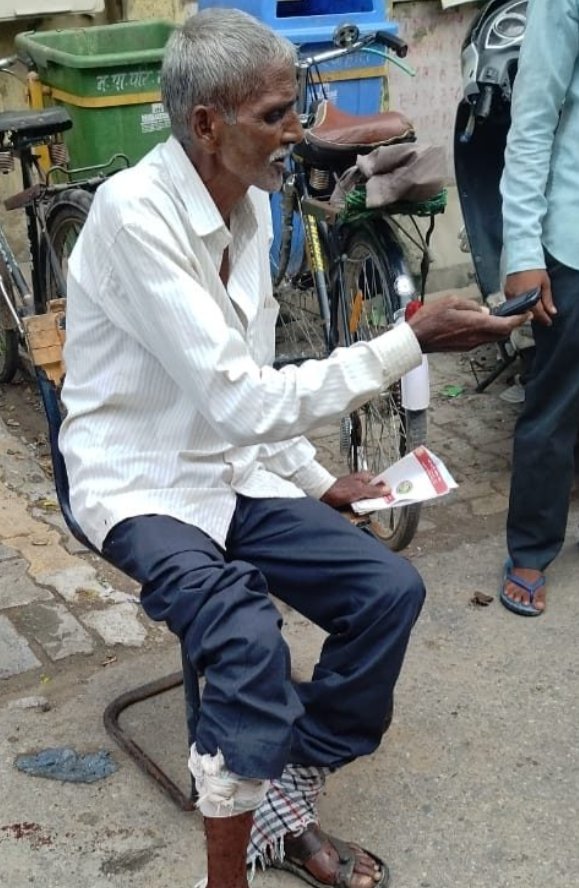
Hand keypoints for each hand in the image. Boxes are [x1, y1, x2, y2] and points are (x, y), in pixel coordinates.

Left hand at [321, 472, 390, 508]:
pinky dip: (358, 510)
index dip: (385, 491)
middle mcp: (362, 484)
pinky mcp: (351, 500)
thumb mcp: (359, 490)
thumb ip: (374, 490)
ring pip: (367, 502)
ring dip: (364, 507)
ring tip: (358, 508)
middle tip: (369, 505)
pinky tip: (354, 511)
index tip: (390, 498)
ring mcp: (356, 492)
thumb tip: (388, 489)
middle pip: (375, 495)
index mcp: (365, 477)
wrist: (322, 496)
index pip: (381, 484)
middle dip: (373, 502)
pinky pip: (359, 507)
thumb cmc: (337, 490)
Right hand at [407, 294, 527, 352]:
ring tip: (496, 318)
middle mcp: (476, 337)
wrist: (416, 339)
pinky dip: (486, 332)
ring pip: (492, 337)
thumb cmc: (430, 319)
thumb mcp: (452, 302)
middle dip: (510, 324)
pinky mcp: (464, 348)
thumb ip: (471, 305)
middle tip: (514, 315)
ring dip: (497, 328)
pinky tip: (479, 324)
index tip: (526, 314)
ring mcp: (470, 345)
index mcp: (475, 324)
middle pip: (502, 333)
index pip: (505, 325)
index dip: (519, 320)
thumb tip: (483, 310)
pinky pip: (481, 340)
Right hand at [505, 269, 555, 325]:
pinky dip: (519, 305)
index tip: (548, 322)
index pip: (538, 314)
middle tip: (541, 317)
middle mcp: (518, 298)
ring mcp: (510, 296)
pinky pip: (512, 303)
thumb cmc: (535, 269)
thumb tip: (552, 312)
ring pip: (518, 309)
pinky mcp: (505, 292)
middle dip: (534, 316)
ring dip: (526, 311)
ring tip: (532, 311)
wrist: (521, 258)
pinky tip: (523, 303)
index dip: (544, 319)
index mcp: (529, 297)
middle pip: (526, 314)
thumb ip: (547, 300)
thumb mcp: (545, 284)